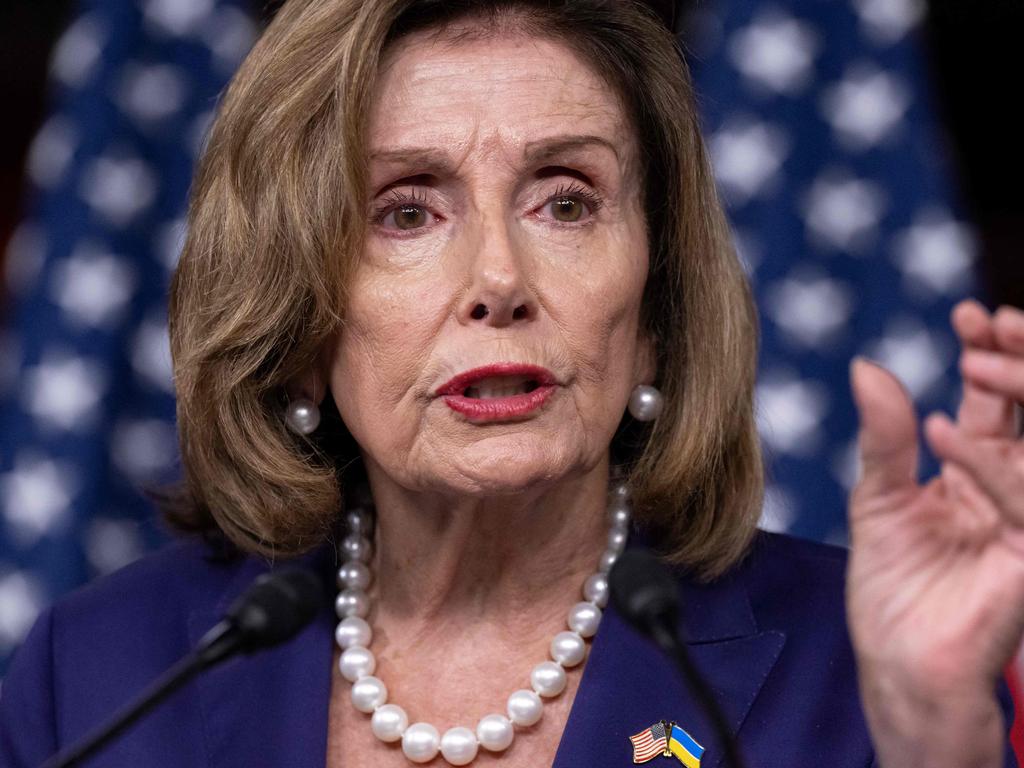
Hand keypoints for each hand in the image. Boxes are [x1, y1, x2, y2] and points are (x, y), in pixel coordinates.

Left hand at [846, 299, 1023, 767]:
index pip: (999, 402)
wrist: (898, 663)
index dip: (990, 354)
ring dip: (1017, 392)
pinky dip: (986, 462)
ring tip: (973, 358)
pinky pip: (1023, 497)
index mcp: (980, 472)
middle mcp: (1013, 489)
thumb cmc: (892, 589)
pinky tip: (941, 431)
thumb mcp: (880, 499)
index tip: (966, 314)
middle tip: (988, 320)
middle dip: (1018, 359)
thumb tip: (868, 366)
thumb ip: (885, 437)